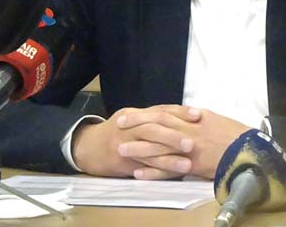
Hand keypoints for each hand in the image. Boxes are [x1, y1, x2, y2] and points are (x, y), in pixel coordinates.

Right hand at [71, 105, 199, 177]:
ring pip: (148, 151)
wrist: (88, 147)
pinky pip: (142, 167)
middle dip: (173, 135)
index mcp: (134, 114)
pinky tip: (170, 175)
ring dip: (168, 158)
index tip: (198, 115)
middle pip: (152, 129)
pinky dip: (156, 171)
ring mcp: (124, 145)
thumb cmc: (116, 132)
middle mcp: (129, 127)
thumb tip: (181, 116)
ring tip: (187, 164)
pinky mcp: (122, 163)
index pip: (159, 111)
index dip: (179, 112)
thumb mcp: (130, 118)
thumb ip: (152, 117)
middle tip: (192, 142)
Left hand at [117, 107, 249, 178]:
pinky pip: (170, 169)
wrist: (251, 151)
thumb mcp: (215, 119)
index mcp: (195, 117)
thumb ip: (196, 118)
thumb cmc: (236, 134)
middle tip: (118, 124)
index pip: (165, 112)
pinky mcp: (195, 166)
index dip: (145, 113)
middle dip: (137, 124)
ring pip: (160, 147)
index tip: (128, 112)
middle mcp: (190, 130)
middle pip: (158, 125)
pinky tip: (138, 174)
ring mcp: (191, 149)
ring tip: (121, 149)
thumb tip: (182, 115)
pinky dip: (154, 172)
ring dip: (139, 148)